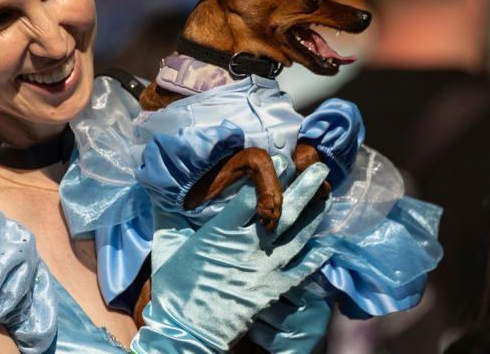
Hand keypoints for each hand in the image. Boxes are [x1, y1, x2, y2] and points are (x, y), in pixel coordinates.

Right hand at [130, 161, 332, 352]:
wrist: (186, 330)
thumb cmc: (173, 287)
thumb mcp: (166, 245)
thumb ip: (166, 214)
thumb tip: (160, 188)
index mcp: (221, 232)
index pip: (251, 198)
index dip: (269, 177)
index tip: (283, 159)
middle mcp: (248, 247)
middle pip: (281, 212)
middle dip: (302, 188)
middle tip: (318, 168)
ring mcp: (264, 269)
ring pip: (297, 237)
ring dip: (314, 214)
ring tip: (326, 194)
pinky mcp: (272, 291)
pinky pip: (301, 271)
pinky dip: (317, 257)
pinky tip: (329, 242)